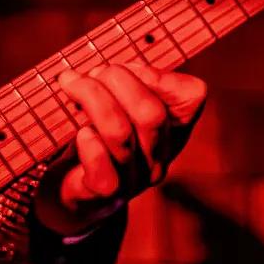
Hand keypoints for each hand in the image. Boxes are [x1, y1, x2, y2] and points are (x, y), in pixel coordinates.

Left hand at [34, 60, 206, 235]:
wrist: (78, 190)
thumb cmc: (97, 132)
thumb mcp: (117, 99)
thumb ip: (120, 81)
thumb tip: (101, 70)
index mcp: (173, 129)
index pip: (191, 95)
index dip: (155, 74)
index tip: (123, 67)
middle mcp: (160, 156)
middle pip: (151, 113)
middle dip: (115, 80)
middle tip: (86, 74)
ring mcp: (134, 180)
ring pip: (121, 134)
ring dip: (92, 101)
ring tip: (71, 87)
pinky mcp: (104, 196)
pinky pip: (103, 170)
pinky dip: (90, 146)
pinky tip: (81, 134)